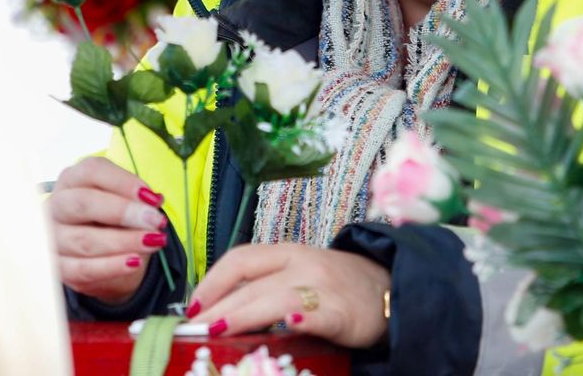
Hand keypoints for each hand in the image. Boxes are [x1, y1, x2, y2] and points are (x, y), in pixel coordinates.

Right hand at [49, 156, 169, 304]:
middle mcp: (56, 204)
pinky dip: (111, 266)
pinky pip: (82, 269)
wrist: (105, 255)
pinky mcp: (56, 267)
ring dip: (123, 242)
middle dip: (122, 212)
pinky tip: (134, 262)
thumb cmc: (114, 218)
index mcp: (73, 179)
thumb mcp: (126, 201)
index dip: (123, 182)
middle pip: (83, 203)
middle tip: (155, 221)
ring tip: (153, 242)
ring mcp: (51, 237)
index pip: (92, 171)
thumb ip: (137, 198)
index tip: (152, 197)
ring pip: (84, 240)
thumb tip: (154, 200)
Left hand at [191, 243, 391, 348]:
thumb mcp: (300, 274)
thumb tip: (220, 309)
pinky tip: (290, 323)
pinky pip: (320, 313)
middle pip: (251, 283)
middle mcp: (303, 264)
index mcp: (289, 253)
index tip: (191, 306)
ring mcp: (324, 287)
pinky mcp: (343, 312)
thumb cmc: (338, 286)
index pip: (241, 259)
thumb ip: (266, 286)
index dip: (212, 281)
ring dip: (243, 314)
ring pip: (276, 298)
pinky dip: (304, 317)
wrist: (391, 288)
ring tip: (217, 330)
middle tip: (192, 329)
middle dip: (217, 307)